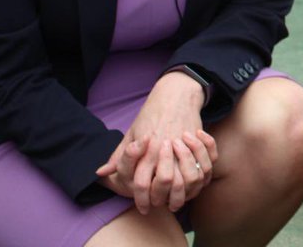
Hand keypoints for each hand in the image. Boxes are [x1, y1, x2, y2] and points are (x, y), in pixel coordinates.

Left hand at [95, 72, 208, 213]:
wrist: (175, 96)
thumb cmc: (151, 115)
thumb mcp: (131, 133)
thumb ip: (118, 156)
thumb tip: (100, 173)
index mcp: (147, 150)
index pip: (141, 183)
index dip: (142, 199)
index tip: (144, 207)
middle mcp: (165, 150)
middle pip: (165, 183)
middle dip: (163, 199)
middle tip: (160, 206)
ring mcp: (183, 147)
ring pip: (187, 179)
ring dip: (183, 194)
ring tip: (176, 202)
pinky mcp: (196, 145)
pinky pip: (202, 169)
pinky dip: (198, 182)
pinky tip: (190, 189)